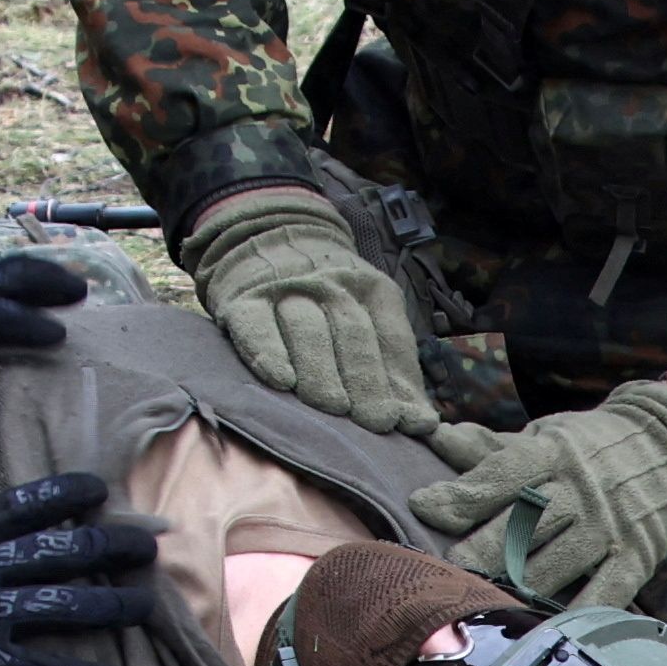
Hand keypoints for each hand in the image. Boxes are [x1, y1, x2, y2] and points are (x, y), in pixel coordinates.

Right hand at [173, 181, 442, 444]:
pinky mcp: (245, 302)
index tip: (404, 422)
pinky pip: (257, 328)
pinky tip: (281, 382)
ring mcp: (286, 290)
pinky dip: (269, 354)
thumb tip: (421, 425)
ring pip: (307, 330)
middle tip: (374, 422)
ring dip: (321, 370)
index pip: (388, 336)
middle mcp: (330, 285)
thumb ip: (394, 369)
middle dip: (365, 379)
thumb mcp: (371, 317)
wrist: (270, 239)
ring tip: (333, 408)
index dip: (397, 380)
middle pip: (351, 332)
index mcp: (370, 289)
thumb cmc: (330, 299)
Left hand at [419, 369, 666, 607]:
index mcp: (553, 453)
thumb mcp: (549, 436)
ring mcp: (609, 524)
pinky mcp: (638, 553)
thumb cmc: (597, 447)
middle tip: (448, 569)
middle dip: (485, 546)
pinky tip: (556, 627)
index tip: (425, 509)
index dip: (463, 493)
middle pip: (525, 522)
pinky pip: (609, 586)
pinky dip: (585, 608)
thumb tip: (439, 440)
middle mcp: (579, 489)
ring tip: (487, 600)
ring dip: (523, 583)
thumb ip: (495, 449)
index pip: (503, 474)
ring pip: (560, 559)